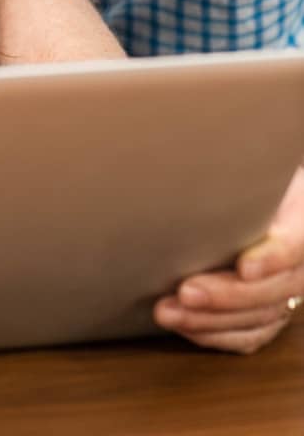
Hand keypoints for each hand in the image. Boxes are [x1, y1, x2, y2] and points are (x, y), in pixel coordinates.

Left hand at [154, 166, 303, 351]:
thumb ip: (247, 163)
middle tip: (185, 290)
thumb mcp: (261, 162)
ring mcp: (288, 290)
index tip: (245, 264)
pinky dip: (214, 334)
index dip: (274, 258)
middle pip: (274, 290)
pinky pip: (249, 334)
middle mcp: (301, 263)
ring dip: (211, 320)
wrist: (269, 193)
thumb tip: (217, 124)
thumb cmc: (258, 169)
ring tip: (168, 311)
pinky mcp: (270, 308)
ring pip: (258, 318)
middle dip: (228, 295)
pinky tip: (183, 325)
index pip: (297, 246)